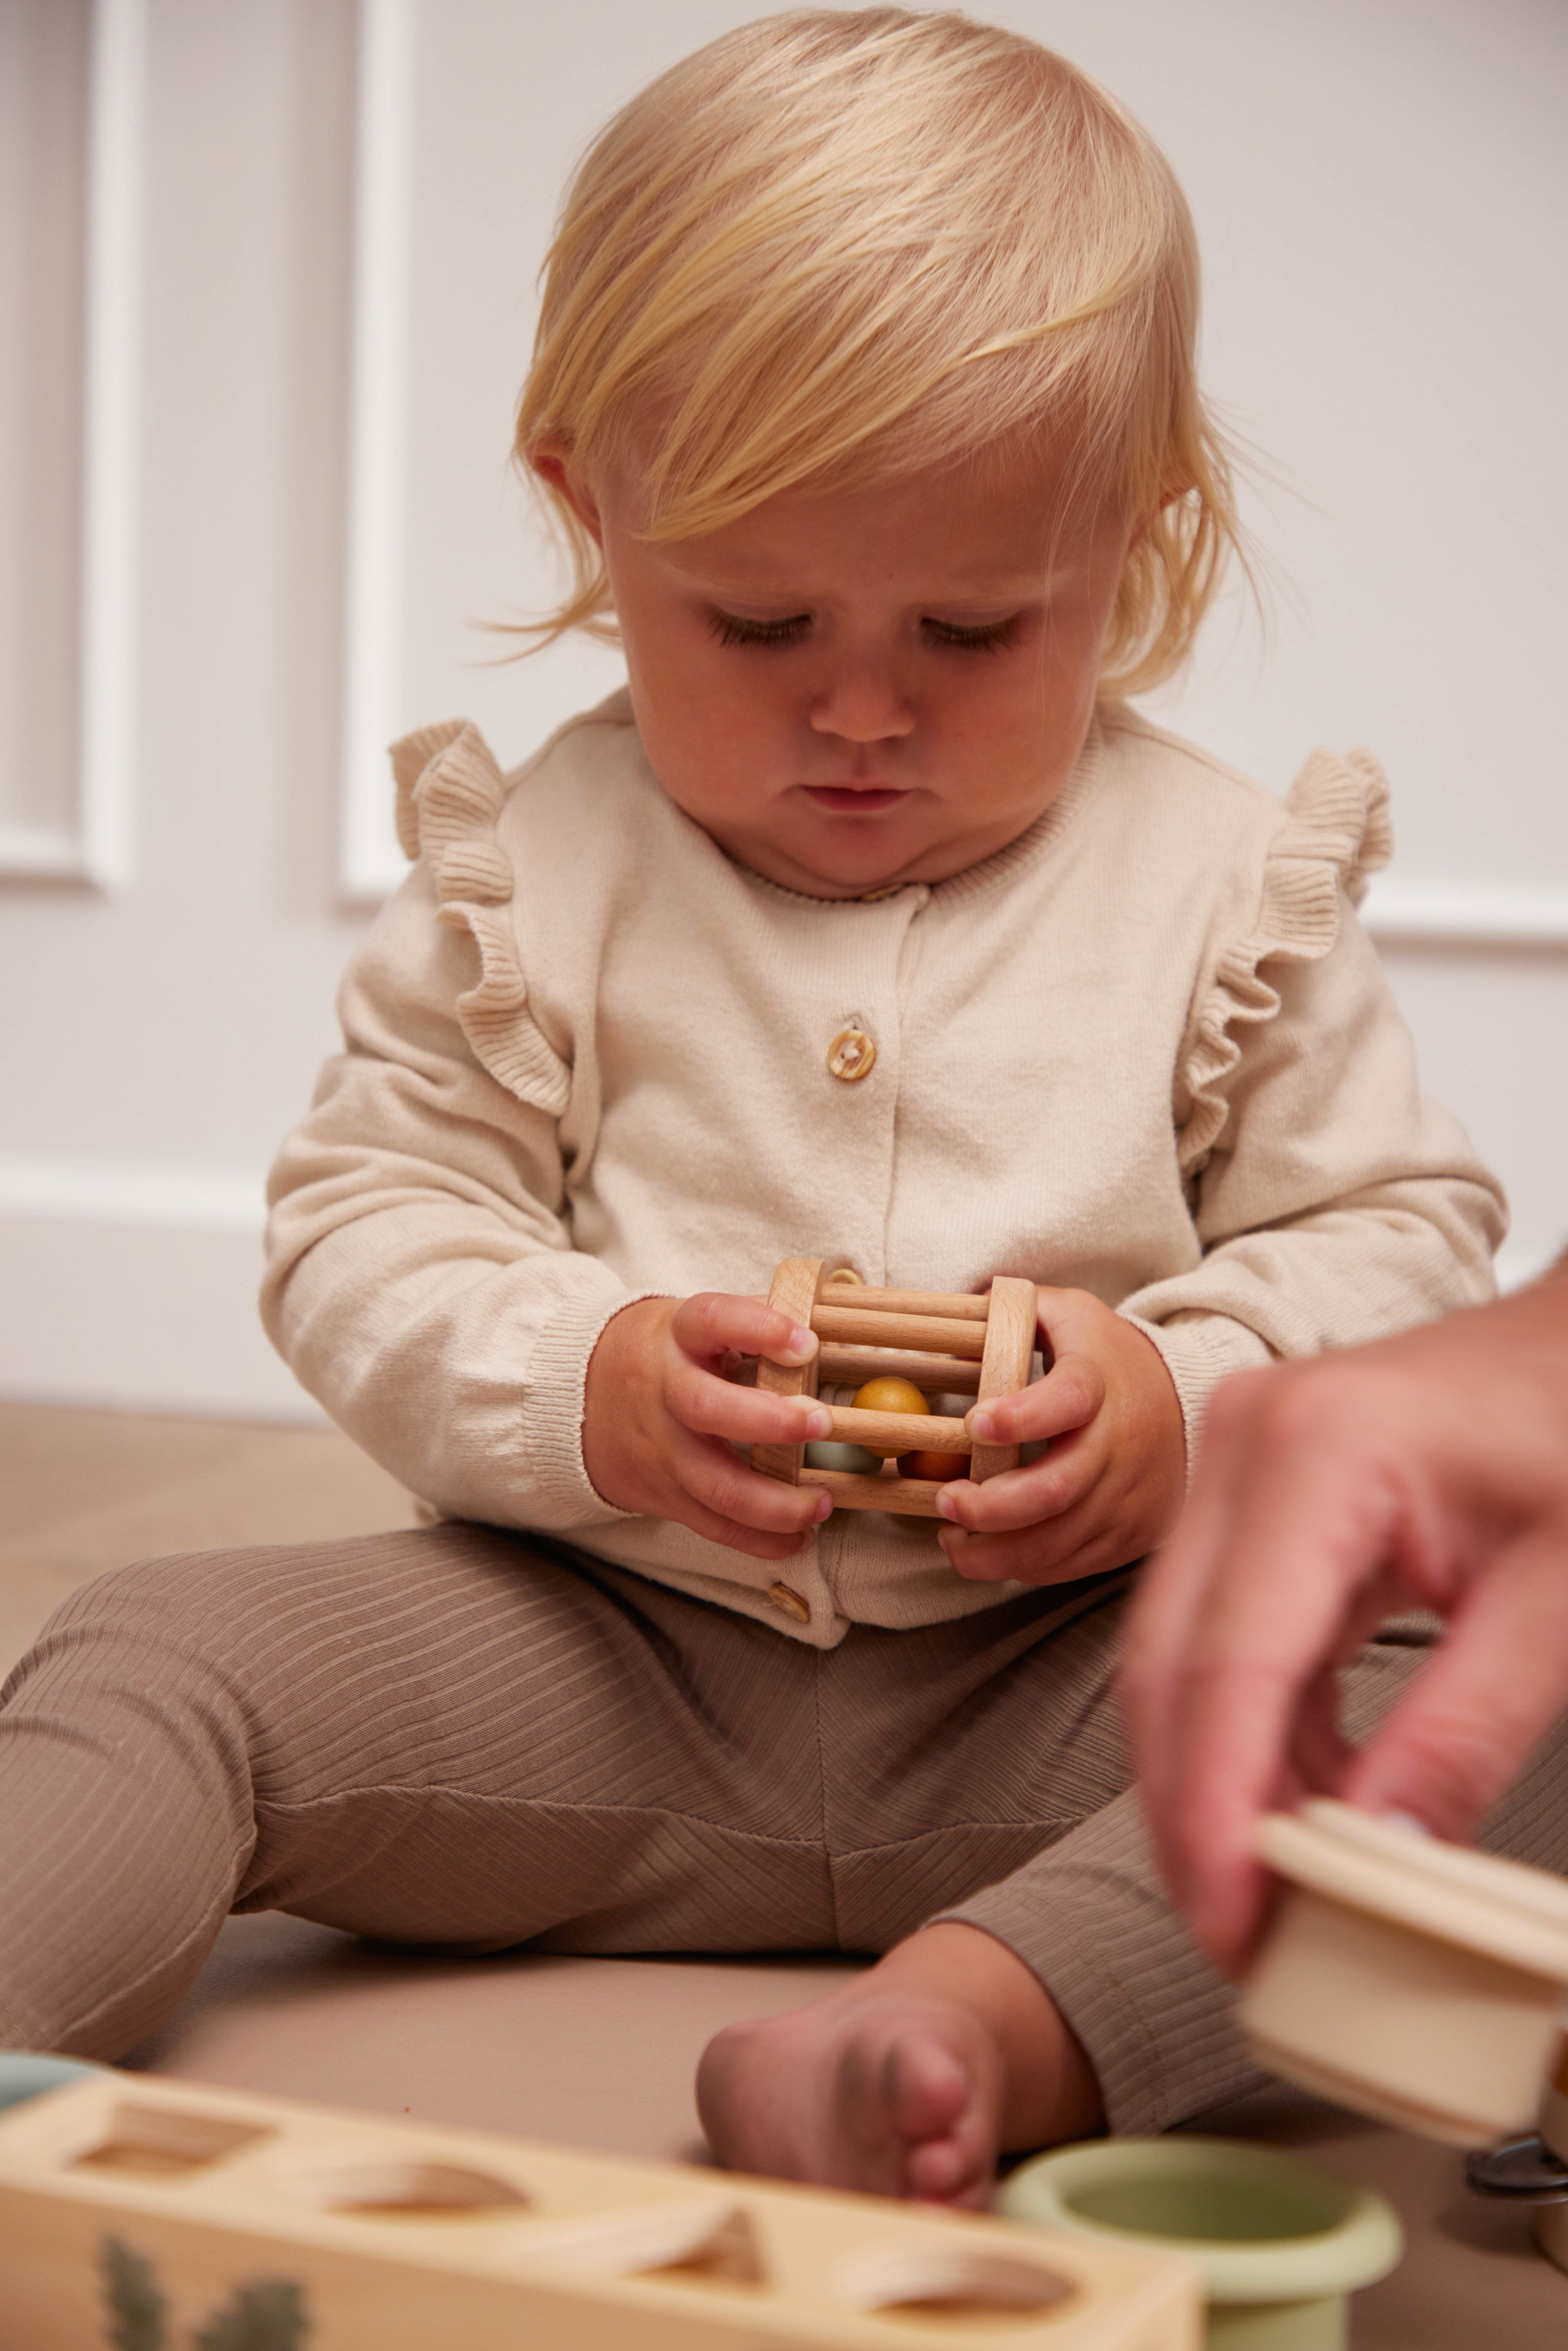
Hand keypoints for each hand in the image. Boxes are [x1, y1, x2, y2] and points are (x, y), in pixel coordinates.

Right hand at [583, 1293, 833, 1557]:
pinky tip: (799, 1537)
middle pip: (706, 1407)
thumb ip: (755, 1320)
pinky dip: (760, 1540)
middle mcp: (664, 1391)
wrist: (581, 1398)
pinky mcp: (663, 1494)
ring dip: (776, 1503)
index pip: (713, 1320)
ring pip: (715, 1484)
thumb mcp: (695, 1323)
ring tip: (821, 1503)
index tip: (806, 1343)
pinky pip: (713, 1525)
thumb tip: (829, 1325)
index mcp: (679, 1336)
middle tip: (821, 1423)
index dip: (759, 1329)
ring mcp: (662, 1449)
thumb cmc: (667, 1354)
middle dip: (770, 1420)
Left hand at [935, 1287, 1185, 1586]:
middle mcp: (1119, 1443)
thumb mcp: (1070, 1314)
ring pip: (1057, 1541)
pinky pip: (1072, 1565)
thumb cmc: (1105, 1357)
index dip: (1020, 1416)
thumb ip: (1015, 1312)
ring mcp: (1127, 1495)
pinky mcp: (1131, 1533)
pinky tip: (990, 1552)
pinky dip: (1025, 1566)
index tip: (975, 1423)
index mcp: (1098, 1382)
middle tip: (946, 1501)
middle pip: (1054, 1489)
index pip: (1065, 1400)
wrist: (1184, 1401)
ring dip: (994, 1552)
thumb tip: (959, 1320)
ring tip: (952, 1538)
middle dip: (990, 1507)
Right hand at [1122, 1266, 1567, 1973]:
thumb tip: (1380, 1862)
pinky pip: (1220, 1634)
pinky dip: (1253, 1730)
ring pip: (1176, 1657)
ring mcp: (1233, 1467)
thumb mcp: (1561, 1597)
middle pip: (1167, 1663)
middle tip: (1238, 1939)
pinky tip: (1307, 1802)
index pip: (1228, 1662)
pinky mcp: (1249, 1499)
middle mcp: (1239, 1447)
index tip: (1234, 1925)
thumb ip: (1465, 1731)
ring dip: (1216, 1779)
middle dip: (1189, 1812)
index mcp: (1312, 1451)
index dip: (1216, 1809)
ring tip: (1276, 1892)